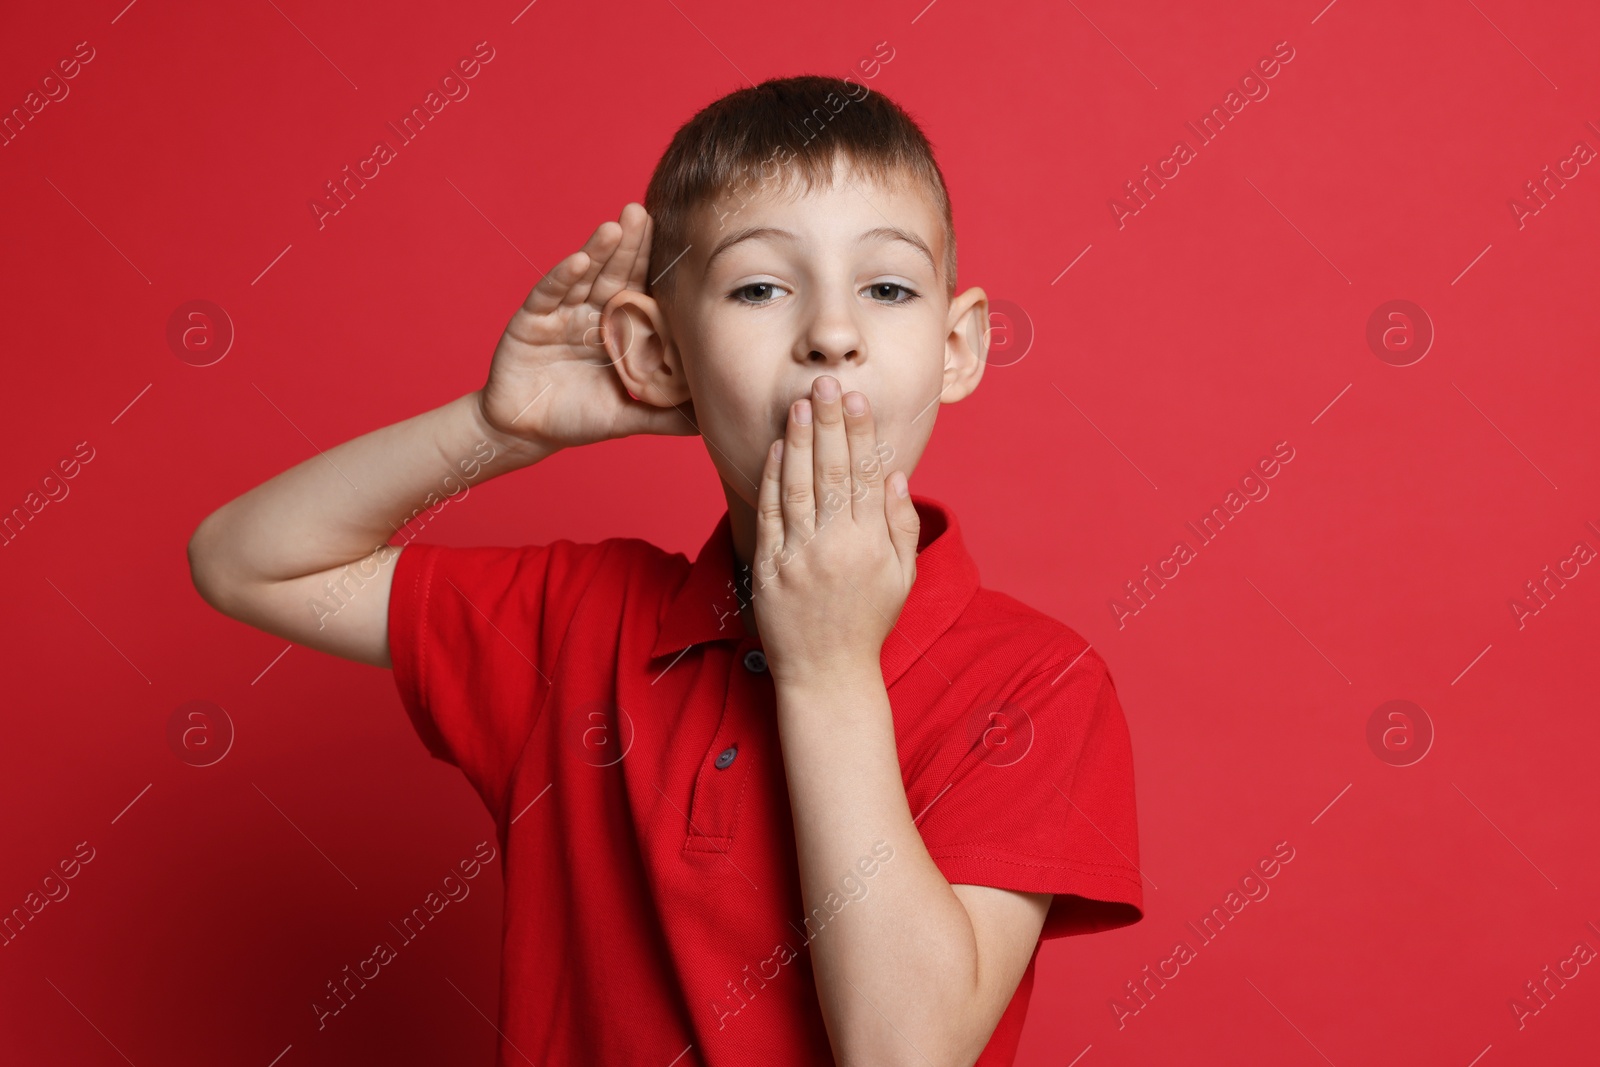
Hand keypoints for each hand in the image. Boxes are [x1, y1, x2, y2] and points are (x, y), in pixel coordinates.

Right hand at [477, 202, 697, 454]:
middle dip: (630, 244)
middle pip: (615, 274)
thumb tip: (713, 420)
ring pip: (584, 277)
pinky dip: (562, 277)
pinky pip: (548, 295)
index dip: (656, 267)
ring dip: (599, 251)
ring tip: (617, 227)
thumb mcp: (630, 418)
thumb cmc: (578, 421)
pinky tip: (579, 261)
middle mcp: (591, 314)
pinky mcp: (531, 321)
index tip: (678, 238)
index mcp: (618, 331)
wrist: (526, 434)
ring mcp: (561, 314)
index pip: (642, 292)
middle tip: (644, 212)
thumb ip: (668, 416)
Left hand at [751, 374, 919, 685]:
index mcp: (872, 544)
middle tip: (825, 383)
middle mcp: (836, 544)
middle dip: (828, 423)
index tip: (857, 399)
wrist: (827, 673)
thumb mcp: (902, 577)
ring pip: (798, 485)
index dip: (860, 434)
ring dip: (797, 441)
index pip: (865, 475)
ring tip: (799, 404)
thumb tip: (895, 475)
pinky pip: (770, 514)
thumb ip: (901, 524)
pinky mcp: (769, 567)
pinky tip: (774, 449)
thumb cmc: (868, 623)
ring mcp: (799, 555)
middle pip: (831, 471)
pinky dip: (771, 479)